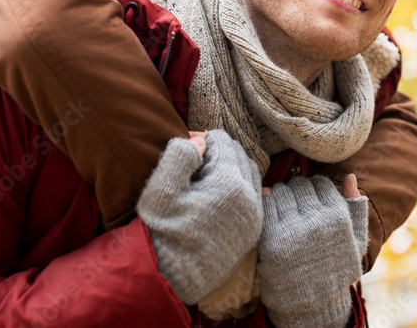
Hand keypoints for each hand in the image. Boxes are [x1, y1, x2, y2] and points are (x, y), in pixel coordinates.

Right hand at [138, 129, 262, 304]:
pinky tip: (219, 193)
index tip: (190, 145)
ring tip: (207, 177)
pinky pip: (255, 195)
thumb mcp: (161, 190)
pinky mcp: (254, 229)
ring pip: (251, 174)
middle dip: (221, 152)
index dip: (205, 139)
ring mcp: (254, 215)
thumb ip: (179, 156)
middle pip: (241, 155)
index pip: (225, 142)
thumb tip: (200, 140)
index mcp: (228, 184)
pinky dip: (241, 186)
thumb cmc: (164, 232)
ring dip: (233, 167)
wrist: (173, 277)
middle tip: (197, 160)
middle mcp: (249, 198)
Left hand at [257, 174, 365, 327]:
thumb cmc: (336, 269)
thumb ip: (355, 206)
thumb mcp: (355, 241)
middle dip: (297, 190)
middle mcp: (315, 221)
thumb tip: (350, 175)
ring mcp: (291, 230)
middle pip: (299, 185)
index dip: (315, 187)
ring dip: (281, 195)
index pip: (320, 183)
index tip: (312, 197)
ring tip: (284, 207)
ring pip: (280, 191)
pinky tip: (273, 212)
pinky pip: (266, 206)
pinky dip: (267, 204)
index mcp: (338, 218)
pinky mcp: (270, 239)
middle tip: (296, 201)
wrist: (314, 304)